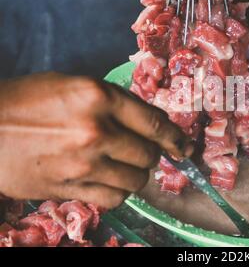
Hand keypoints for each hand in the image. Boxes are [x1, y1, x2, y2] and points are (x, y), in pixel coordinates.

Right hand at [0, 73, 192, 207]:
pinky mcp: (69, 189)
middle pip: (149, 154)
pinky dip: (119, 192)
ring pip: (136, 180)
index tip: (185, 146)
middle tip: (142, 151)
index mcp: (98, 96)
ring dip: (136, 175)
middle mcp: (96, 131)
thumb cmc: (28, 100)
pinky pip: (114, 198)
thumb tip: (148, 122)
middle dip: (152, 154)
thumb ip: (114, 102)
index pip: (154, 122)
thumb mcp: (74, 85)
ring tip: (123, 166)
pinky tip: (109, 181)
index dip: (175, 137)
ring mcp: (83, 164)